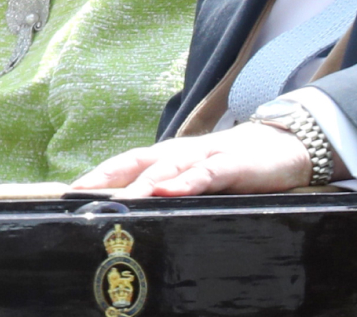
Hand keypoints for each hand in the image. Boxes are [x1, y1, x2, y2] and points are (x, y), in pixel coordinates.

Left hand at [73, 121, 311, 196]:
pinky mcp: (232, 164)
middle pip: (139, 162)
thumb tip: (139, 211)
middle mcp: (182, 152)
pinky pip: (206, 173)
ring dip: (141, 184)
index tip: (71, 191)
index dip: (100, 174)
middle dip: (108, 178)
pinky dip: (186, 181)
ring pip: (167, 168)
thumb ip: (174, 190)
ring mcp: (206, 155)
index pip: (129, 163)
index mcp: (172, 157)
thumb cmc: (238, 166)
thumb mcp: (201, 179)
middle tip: (80, 195)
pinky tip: (169, 190)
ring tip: (118, 199)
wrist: (286, 145)